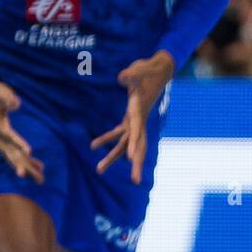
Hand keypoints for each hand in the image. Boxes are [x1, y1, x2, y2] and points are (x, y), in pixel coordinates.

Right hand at [0, 75, 44, 182]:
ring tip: (40, 179)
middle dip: (19, 164)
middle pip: (9, 152)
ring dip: (26, 167)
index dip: (18, 143)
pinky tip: (38, 167)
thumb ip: (7, 98)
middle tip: (26, 176)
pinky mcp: (3, 139)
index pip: (8, 135)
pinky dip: (27, 160)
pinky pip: (15, 153)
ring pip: (13, 156)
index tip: (28, 151)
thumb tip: (17, 104)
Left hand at [91, 51, 173, 184]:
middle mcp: (139, 120)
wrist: (159, 69)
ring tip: (99, 170)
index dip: (136, 145)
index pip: (139, 132)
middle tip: (135, 181)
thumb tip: (122, 77)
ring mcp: (135, 120)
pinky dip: (107, 139)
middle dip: (136, 164)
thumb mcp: (140, 69)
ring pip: (125, 143)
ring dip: (113, 156)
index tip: (133, 159)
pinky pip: (118, 133)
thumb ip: (131, 74)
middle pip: (138, 145)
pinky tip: (92, 146)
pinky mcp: (130, 117)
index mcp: (140, 111)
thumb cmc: (149, 69)